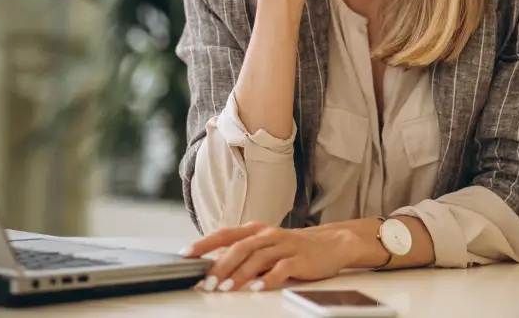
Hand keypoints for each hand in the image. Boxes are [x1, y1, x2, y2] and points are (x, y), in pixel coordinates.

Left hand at [181, 222, 361, 292]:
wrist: (333, 242)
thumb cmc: (294, 246)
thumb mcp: (266, 245)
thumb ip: (243, 253)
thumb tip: (214, 267)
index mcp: (257, 230)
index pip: (225, 234)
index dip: (205, 243)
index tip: (186, 254)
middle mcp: (269, 235)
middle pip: (240, 247)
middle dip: (220, 265)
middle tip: (206, 282)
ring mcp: (285, 245)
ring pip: (258, 258)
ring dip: (239, 274)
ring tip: (225, 289)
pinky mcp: (300, 259)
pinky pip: (282, 269)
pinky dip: (268, 279)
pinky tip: (257, 288)